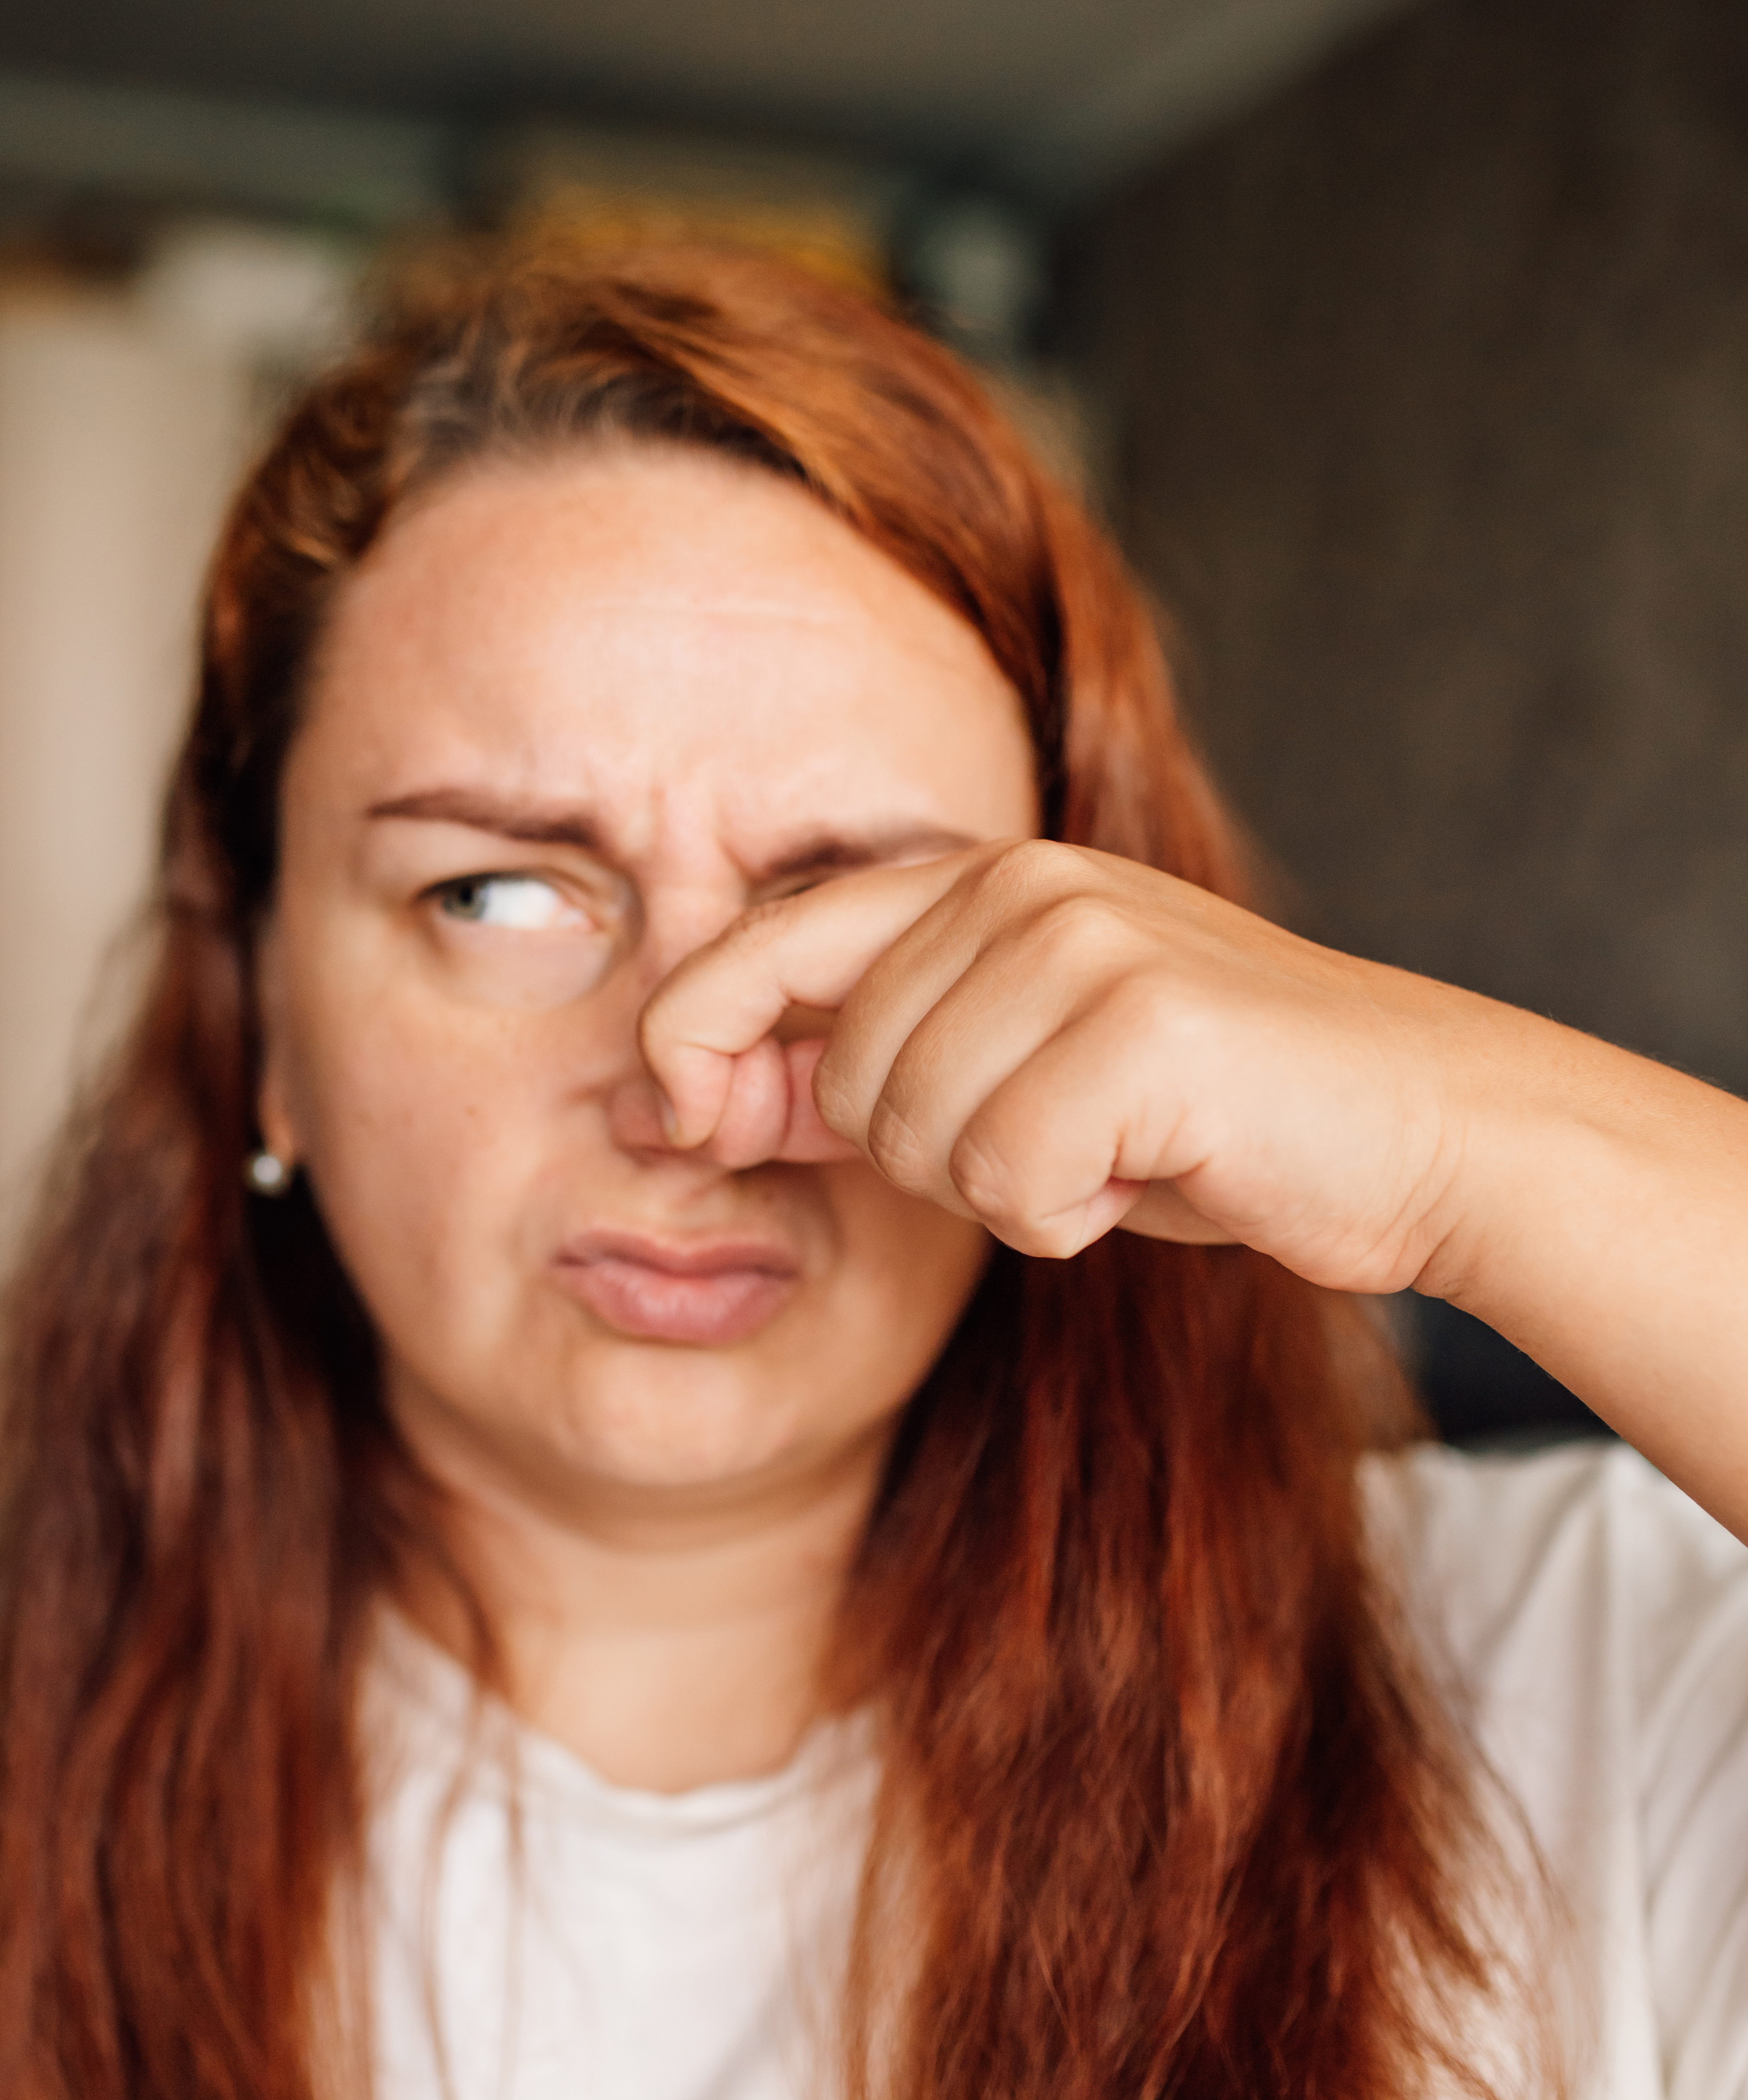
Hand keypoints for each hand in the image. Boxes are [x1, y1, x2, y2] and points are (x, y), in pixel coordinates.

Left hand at [640, 840, 1485, 1297]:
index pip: (764, 942)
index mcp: (981, 880)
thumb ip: (873, 1066)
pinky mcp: (1142, 1024)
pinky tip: (1147, 1177)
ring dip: (1007, 1190)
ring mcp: (1084, 943)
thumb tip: (694, 1095)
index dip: (691, 1035)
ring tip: (1113, 1153)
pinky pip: (1010, 1183)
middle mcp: (1024, 886)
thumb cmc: (1208, 1116)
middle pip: (848, 1081)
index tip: (681, 1118)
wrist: (1418, 1126)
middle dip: (928, 1157)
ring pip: (920, 1137)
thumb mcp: (1014, 1075)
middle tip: (1055, 1148)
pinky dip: (1068, 1219)